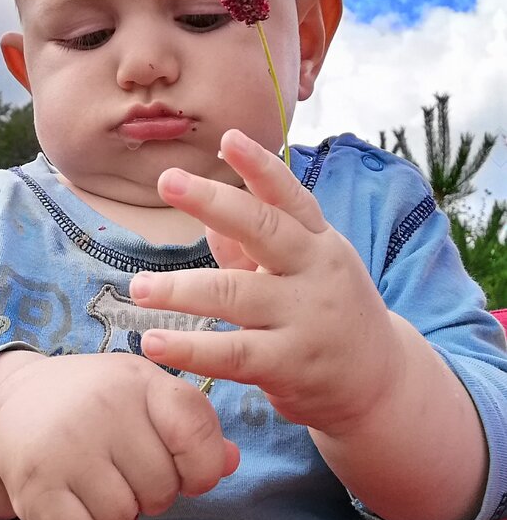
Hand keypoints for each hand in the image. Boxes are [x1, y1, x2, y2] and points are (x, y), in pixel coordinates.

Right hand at [0, 352, 238, 519]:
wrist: (13, 399)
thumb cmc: (94, 402)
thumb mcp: (144, 395)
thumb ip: (192, 427)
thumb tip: (230, 463)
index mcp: (139, 380)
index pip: (195, 429)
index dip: (200, 466)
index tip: (180, 468)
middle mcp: (104, 406)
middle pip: (162, 488)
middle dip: (149, 495)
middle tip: (121, 472)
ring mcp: (67, 446)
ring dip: (114, 518)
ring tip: (94, 486)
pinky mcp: (35, 485)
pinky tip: (74, 511)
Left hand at [129, 128, 401, 435]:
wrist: (380, 383)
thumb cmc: (324, 308)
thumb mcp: (302, 265)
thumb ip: (251, 241)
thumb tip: (204, 206)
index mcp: (316, 239)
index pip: (288, 194)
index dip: (260, 165)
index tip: (229, 137)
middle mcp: (313, 271)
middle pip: (263, 229)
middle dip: (213, 202)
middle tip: (167, 180)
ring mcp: (303, 318)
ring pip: (234, 295)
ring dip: (179, 290)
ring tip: (139, 287)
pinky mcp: (289, 365)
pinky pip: (232, 353)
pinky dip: (190, 347)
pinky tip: (153, 342)